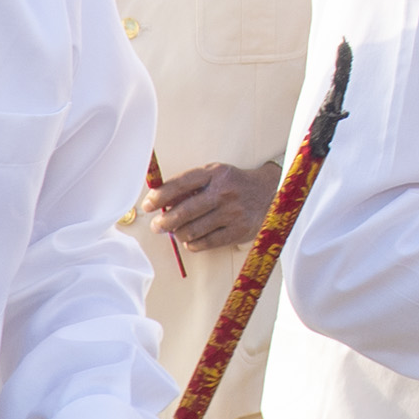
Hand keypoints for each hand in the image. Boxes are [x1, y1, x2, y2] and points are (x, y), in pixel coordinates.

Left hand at [145, 160, 280, 253]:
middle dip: (163, 222)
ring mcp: (232, 213)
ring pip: (191, 230)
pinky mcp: (238, 231)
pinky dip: (193, 244)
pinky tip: (192, 239)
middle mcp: (223, 192)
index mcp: (215, 174)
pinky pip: (205, 243)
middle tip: (157, 226)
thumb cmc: (235, 184)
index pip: (180, 184)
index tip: (148, 205)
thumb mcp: (215, 175)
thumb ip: (190, 185)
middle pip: (183, 212)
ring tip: (176, 232)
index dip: (159, 196)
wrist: (270, 193)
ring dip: (178, 234)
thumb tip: (160, 200)